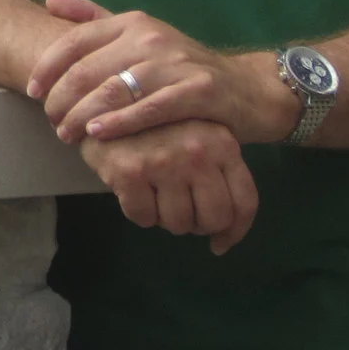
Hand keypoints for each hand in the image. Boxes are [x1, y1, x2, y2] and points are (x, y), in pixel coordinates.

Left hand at [27, 0, 294, 145]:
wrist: (247, 89)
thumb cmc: (181, 67)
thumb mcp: (140, 35)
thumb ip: (94, 17)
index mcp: (132, 22)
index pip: (75, 40)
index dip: (48, 67)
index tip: (32, 92)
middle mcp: (151, 36)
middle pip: (89, 69)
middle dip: (62, 99)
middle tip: (51, 122)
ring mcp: (176, 62)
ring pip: (113, 90)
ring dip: (83, 115)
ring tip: (67, 134)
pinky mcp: (199, 90)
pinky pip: (150, 108)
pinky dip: (120, 122)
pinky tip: (99, 135)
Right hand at [79, 119, 259, 254]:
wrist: (104, 105)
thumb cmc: (157, 130)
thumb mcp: (199, 142)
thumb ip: (218, 180)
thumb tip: (221, 244)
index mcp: (222, 143)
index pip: (244, 202)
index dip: (234, 231)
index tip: (219, 243)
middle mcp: (198, 151)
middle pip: (214, 218)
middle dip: (196, 224)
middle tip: (180, 212)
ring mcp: (164, 161)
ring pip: (178, 223)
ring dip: (164, 219)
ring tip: (154, 194)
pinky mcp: (131, 171)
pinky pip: (143, 218)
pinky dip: (138, 212)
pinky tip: (133, 190)